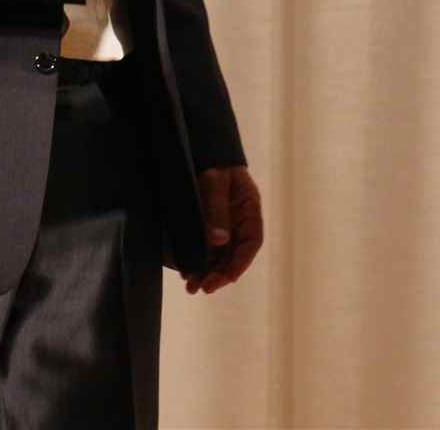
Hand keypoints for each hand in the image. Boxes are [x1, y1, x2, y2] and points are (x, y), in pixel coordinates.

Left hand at [183, 165, 262, 293]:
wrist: (203, 150)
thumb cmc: (213, 163)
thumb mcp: (215, 182)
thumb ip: (216, 209)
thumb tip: (219, 241)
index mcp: (250, 210)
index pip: (251, 242)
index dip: (240, 263)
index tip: (227, 279)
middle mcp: (239, 222)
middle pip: (234, 255)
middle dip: (220, 274)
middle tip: (202, 288)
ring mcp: (225, 226)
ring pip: (220, 256)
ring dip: (208, 272)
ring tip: (191, 286)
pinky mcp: (210, 226)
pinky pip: (208, 249)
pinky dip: (200, 261)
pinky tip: (188, 271)